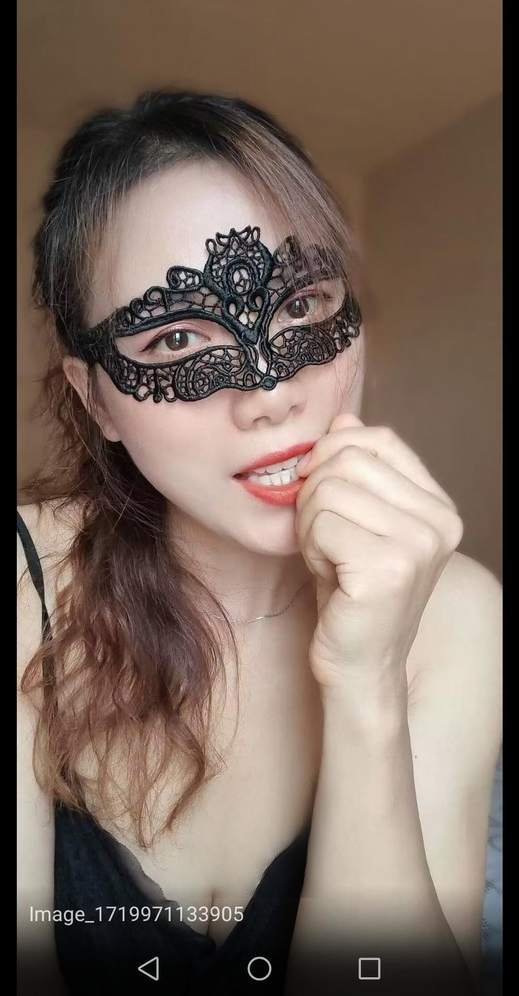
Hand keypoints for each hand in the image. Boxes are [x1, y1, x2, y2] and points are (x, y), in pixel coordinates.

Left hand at [295, 414, 463, 690]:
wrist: (358, 664)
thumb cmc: (351, 592)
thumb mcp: (356, 520)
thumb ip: (356, 470)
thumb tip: (344, 417)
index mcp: (438, 506)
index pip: (380, 440)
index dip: (335, 452)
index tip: (319, 486)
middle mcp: (439, 523)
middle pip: (348, 460)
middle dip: (315, 494)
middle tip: (324, 536)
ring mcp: (418, 547)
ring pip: (328, 490)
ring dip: (310, 525)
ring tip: (328, 558)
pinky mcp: (388, 571)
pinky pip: (321, 525)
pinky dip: (310, 549)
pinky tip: (328, 576)